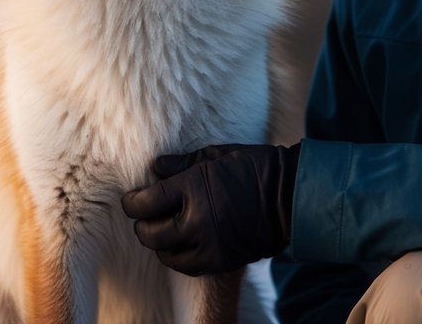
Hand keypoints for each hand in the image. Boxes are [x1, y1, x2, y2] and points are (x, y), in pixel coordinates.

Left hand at [121, 143, 300, 275]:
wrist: (290, 197)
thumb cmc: (255, 168)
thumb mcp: (217, 156)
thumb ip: (183, 163)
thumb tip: (156, 168)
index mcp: (193, 188)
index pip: (146, 202)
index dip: (132, 202)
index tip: (131, 199)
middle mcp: (196, 220)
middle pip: (150, 232)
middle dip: (141, 224)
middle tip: (143, 216)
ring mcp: (209, 244)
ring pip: (165, 253)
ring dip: (158, 243)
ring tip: (163, 230)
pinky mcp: (221, 261)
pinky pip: (186, 266)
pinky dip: (177, 257)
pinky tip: (180, 244)